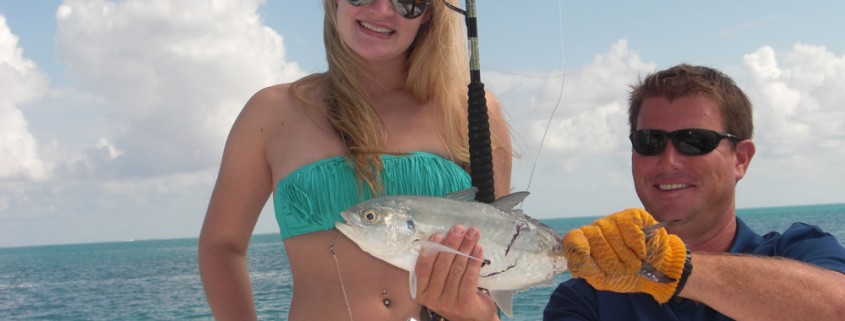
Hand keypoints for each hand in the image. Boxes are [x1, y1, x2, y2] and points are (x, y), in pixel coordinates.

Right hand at [414, 225, 498, 320]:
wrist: (473, 318)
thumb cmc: (456, 294)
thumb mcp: (441, 283)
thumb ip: (438, 266)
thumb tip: (444, 237)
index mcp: (422, 291)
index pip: (423, 267)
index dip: (431, 249)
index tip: (440, 234)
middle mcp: (432, 298)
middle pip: (442, 265)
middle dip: (452, 243)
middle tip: (460, 228)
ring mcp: (448, 303)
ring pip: (457, 269)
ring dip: (466, 248)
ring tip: (473, 234)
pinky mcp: (464, 304)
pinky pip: (469, 278)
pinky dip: (474, 261)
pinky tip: (478, 250)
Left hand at [563, 208, 688, 302]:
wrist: (655, 273)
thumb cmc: (625, 275)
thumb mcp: (601, 278)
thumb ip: (583, 266)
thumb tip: (577, 250)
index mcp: (585, 244)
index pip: (572, 238)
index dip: (578, 246)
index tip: (587, 254)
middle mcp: (597, 229)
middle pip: (594, 238)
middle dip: (611, 261)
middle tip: (622, 268)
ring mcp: (613, 220)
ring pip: (613, 236)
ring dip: (628, 256)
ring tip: (634, 261)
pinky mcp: (633, 215)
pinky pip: (630, 229)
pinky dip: (638, 246)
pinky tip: (641, 250)